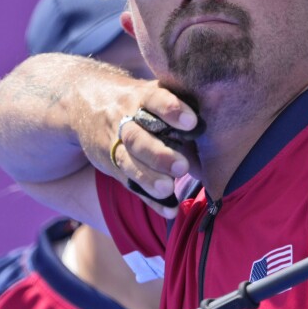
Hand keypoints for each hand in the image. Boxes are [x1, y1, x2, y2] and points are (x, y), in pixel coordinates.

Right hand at [94, 82, 199, 216]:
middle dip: (158, 154)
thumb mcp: (158, 101)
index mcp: (141, 98)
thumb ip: (185, 122)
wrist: (88, 103)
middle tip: (181, 167)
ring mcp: (114, 143)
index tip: (191, 122)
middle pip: (137, 137)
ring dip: (148, 178)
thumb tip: (219, 152)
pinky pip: (129, 184)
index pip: (154, 99)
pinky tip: (169, 210)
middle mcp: (124, 120)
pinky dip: (149, 199)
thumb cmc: (144, 104)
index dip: (170, 109)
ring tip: (167, 189)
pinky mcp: (111, 166)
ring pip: (127, 161)